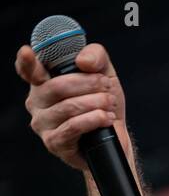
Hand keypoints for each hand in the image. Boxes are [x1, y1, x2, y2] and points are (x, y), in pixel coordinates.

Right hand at [15, 41, 127, 171]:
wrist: (115, 140)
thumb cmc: (103, 105)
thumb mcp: (105, 74)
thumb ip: (96, 56)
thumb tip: (82, 61)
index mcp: (43, 82)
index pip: (27, 70)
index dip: (26, 61)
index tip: (27, 52)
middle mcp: (36, 102)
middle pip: (57, 86)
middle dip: (87, 83)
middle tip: (106, 86)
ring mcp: (42, 124)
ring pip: (67, 107)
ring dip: (94, 103)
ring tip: (110, 103)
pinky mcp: (54, 142)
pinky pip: (72, 127)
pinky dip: (93, 120)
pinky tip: (106, 118)